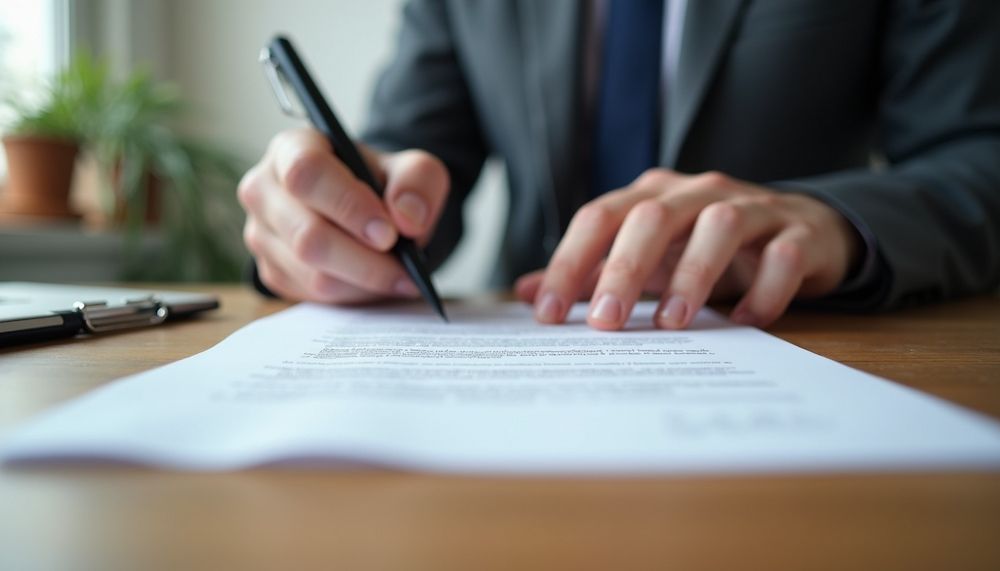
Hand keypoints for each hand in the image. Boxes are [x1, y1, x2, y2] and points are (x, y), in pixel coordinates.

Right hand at [238, 128, 448, 303]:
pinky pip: (314, 295)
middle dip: (364, 259)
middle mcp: (264, 190)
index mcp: (291, 149)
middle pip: (307, 236)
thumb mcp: (412, 169)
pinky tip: (375, 281)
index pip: (306, 173)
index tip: (389, 233)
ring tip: (400, 276)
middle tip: (405, 267)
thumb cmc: (381, 184)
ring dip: (364, 281)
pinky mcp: (271, 272)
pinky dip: (353, 294)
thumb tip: (407, 217)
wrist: (367, 213)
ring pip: (312, 274)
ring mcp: (261, 234)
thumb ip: (418, 181)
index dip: (348, 205)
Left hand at [515, 169, 860, 329]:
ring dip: (693, 273)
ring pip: (719, 226)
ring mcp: (752, 207)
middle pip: (652, 217)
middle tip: (606, 322)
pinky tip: (744, 320)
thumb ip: (590, 271)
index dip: (570, 262)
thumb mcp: (646, 256)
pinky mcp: (799, 232)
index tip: (549, 314)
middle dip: (624, 269)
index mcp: (652, 196)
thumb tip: (526, 293)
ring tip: (672, 323)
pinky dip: (764, 288)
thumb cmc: (706, 247)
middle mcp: (697, 193)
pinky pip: (782, 254)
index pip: (599, 218)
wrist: (802, 229)